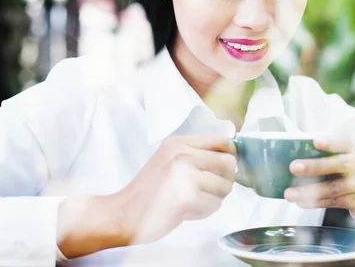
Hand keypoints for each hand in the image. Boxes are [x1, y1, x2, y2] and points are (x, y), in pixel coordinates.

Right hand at [120, 134, 236, 243]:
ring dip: (215, 198)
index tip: (224, 169)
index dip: (230, 156)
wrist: (123, 213)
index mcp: (178, 142)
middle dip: (226, 180)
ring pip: (225, 186)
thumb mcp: (168, 160)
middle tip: (212, 190)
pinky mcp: (187, 197)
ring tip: (195, 201)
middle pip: (229, 163)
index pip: (222, 141)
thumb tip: (230, 159)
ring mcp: (184, 174)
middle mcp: (181, 154)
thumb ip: (194, 155)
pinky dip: (205, 212)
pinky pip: (215, 205)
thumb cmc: (148, 192)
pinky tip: (187, 211)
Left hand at [284, 135, 354, 221]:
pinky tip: (301, 202)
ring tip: (290, 193)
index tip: (315, 142)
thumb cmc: (352, 170)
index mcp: (353, 150)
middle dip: (314, 166)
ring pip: (333, 188)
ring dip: (309, 191)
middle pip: (337, 165)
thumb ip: (326, 153)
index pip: (344, 143)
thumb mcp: (346, 156)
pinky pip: (333, 202)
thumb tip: (291, 151)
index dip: (330, 143)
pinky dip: (315, 203)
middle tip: (293, 167)